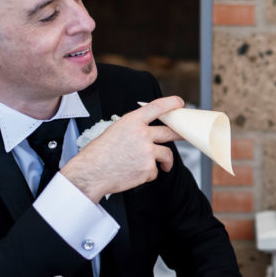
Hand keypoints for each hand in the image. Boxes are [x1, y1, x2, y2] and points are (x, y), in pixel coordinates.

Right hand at [61, 96, 183, 201]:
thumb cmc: (99, 153)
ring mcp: (147, 152)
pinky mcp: (148, 168)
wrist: (92, 172)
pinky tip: (135, 172)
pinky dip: (148, 173)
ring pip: (167, 154)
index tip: (179, 103)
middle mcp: (142, 134)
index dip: (170, 103)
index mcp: (132, 121)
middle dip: (179, 134)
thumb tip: (148, 130)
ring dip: (166, 161)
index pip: (157, 107)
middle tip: (183, 135)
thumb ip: (134, 128)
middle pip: (169, 132)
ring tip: (163, 165)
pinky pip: (155, 170)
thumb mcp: (115, 131)